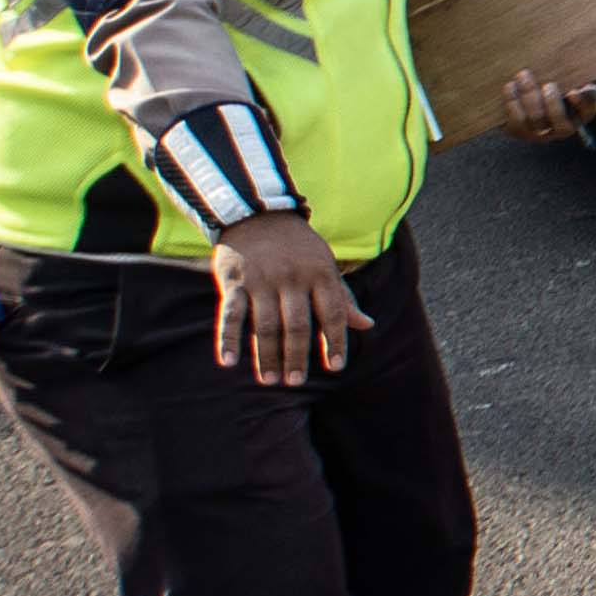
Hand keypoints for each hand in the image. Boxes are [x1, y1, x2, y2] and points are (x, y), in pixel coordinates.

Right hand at [211, 212, 370, 385]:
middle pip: (298, 325)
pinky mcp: (234, 281)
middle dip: (297, 356)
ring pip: (266, 324)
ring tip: (270, 380)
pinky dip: (228, 339)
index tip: (336, 366)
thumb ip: (342, 297)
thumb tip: (367, 325)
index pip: (333, 313)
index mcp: (321, 274)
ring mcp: (262, 279)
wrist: (257, 214)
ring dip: (267, 355)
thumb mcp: (326, 266)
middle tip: (296, 381)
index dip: (335, 341)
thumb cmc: (299, 248)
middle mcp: (292, 278)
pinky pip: (231, 314)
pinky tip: (229, 362)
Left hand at [503, 70, 595, 143]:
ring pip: (536, 122)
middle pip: (559, 122)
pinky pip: (515, 122)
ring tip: (524, 76)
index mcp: (581, 114)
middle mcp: (562, 127)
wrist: (527, 88)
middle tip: (548, 84)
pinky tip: (510, 86)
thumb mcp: (585, 73)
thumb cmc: (562, 79)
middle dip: (552, 103)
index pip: (587, 112)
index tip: (574, 91)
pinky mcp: (519, 130)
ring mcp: (540, 131)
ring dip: (529, 99)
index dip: (582, 104)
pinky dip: (512, 104)